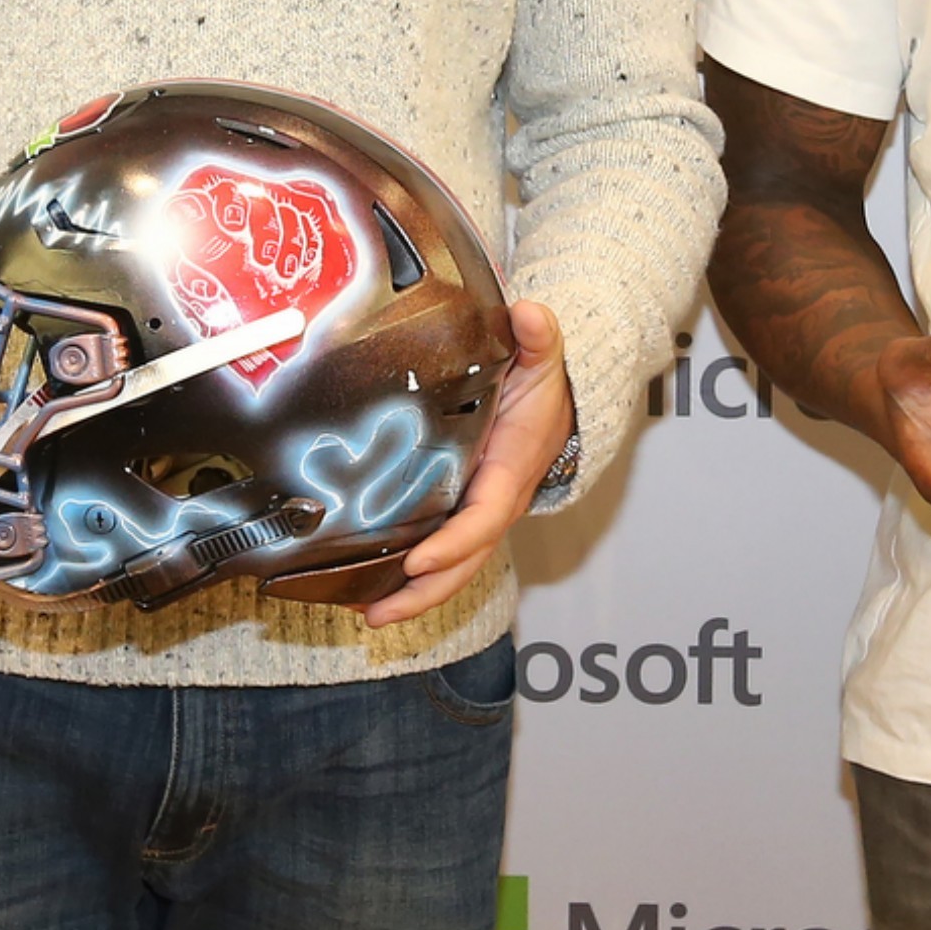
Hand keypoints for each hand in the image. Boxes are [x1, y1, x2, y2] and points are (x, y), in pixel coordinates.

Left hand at [353, 302, 572, 626]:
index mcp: (511, 470)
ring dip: (413, 595)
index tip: (417, 558)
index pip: (484, 516)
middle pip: (465, 561)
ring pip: (452, 567)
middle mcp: (496, 502)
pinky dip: (411, 576)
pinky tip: (372, 586)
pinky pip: (442, 552)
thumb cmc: (545, 384)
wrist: (561, 401)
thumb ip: (538, 336)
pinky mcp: (462, 513)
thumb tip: (530, 315)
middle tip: (378, 612)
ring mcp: (479, 512)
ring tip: (369, 614)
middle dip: (424, 591)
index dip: (453, 543)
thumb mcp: (543, 356)